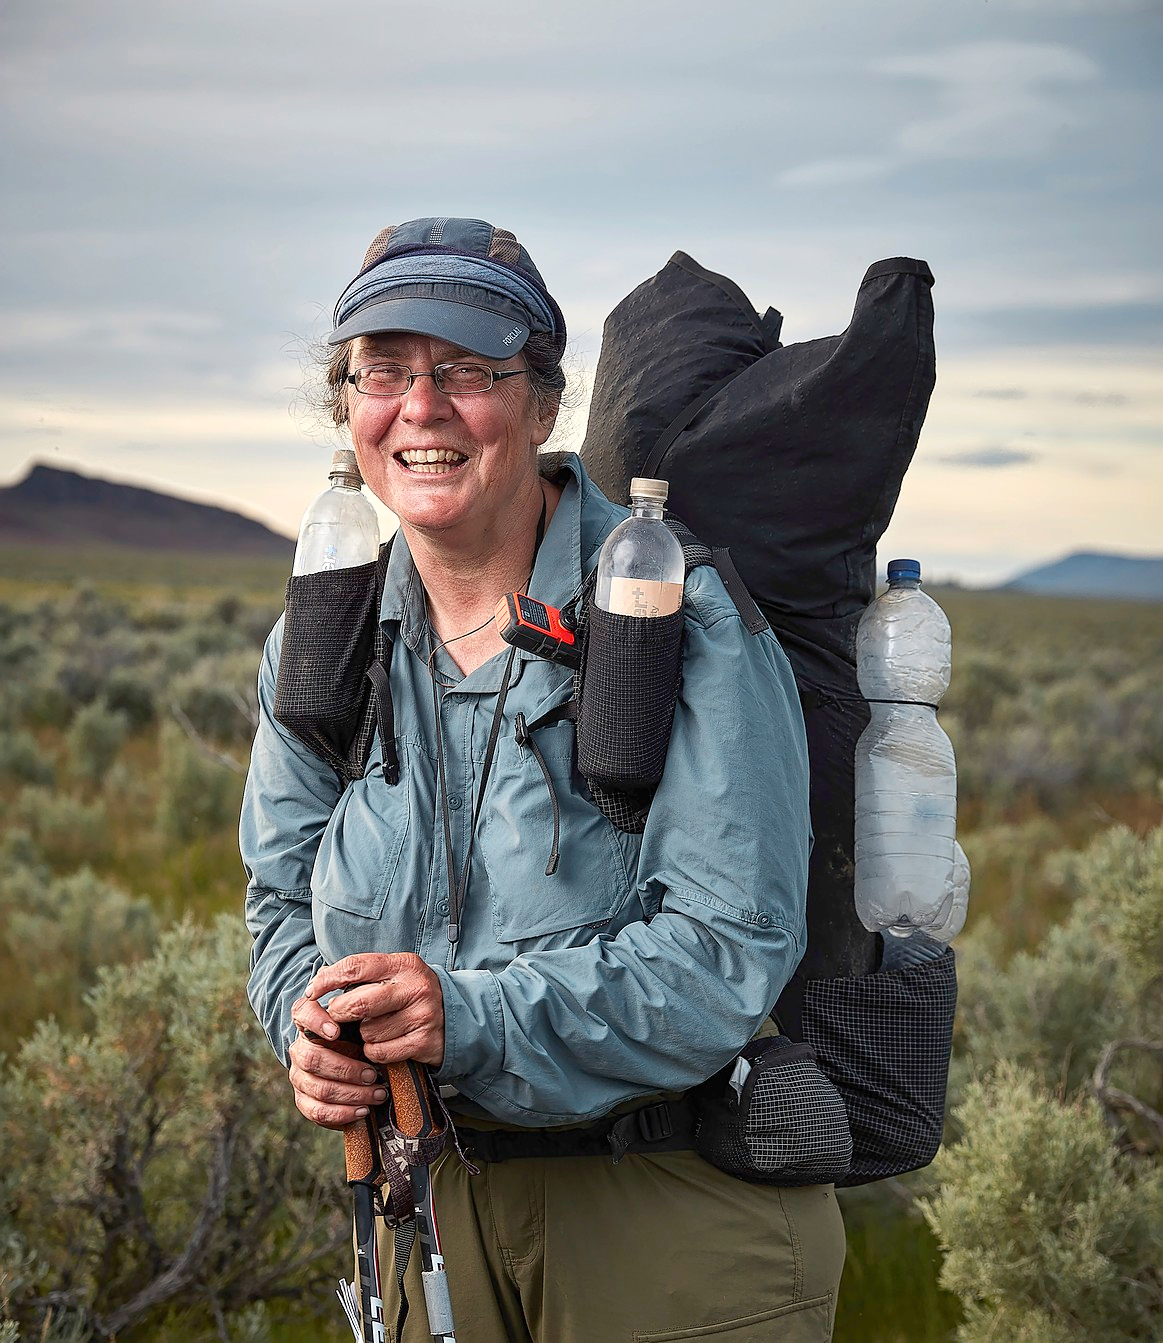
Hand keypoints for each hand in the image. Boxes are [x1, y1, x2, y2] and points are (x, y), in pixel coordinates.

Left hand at [286, 953, 444, 1129]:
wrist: (456, 1018)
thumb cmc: (412, 996)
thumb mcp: (395, 975)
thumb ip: (362, 975)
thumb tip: (320, 978)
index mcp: (404, 964)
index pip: (356, 966)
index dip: (328, 979)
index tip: (312, 992)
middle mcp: (415, 987)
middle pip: (358, 1002)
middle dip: (340, 1014)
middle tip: (340, 1018)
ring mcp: (422, 1015)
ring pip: (368, 1031)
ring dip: (364, 1036)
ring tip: (378, 1030)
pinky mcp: (424, 1041)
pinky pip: (380, 1052)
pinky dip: (376, 1052)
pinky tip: (387, 1044)